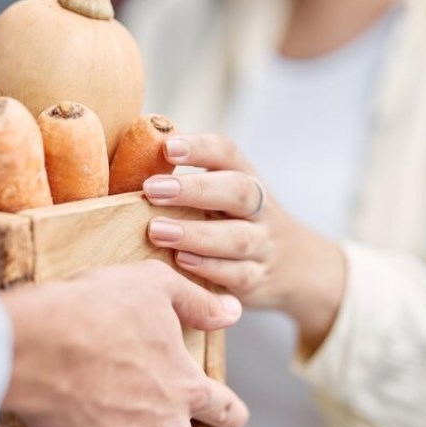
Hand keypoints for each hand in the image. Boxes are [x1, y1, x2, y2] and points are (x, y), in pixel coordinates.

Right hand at [0, 260, 248, 426]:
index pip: (228, 412)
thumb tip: (231, 312)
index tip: (224, 412)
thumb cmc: (91, 313)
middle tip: (148, 412)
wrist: (33, 348)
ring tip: (116, 420)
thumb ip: (198, 302)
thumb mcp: (153, 286)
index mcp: (186, 388)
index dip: (228, 411)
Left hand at [143, 134, 345, 352]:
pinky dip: (209, 268)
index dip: (200, 148)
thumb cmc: (236, 223)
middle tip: (151, 190)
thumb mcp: (223, 197)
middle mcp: (259, 209)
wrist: (298, 267)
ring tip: (157, 230)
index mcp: (246, 178)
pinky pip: (238, 275)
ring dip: (196, 234)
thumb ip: (188, 184)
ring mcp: (263, 244)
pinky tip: (180, 263)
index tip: (167, 147)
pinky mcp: (259, 279)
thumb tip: (127, 162)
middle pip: (237, 191)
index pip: (228, 153)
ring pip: (238, 237)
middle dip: (194, 189)